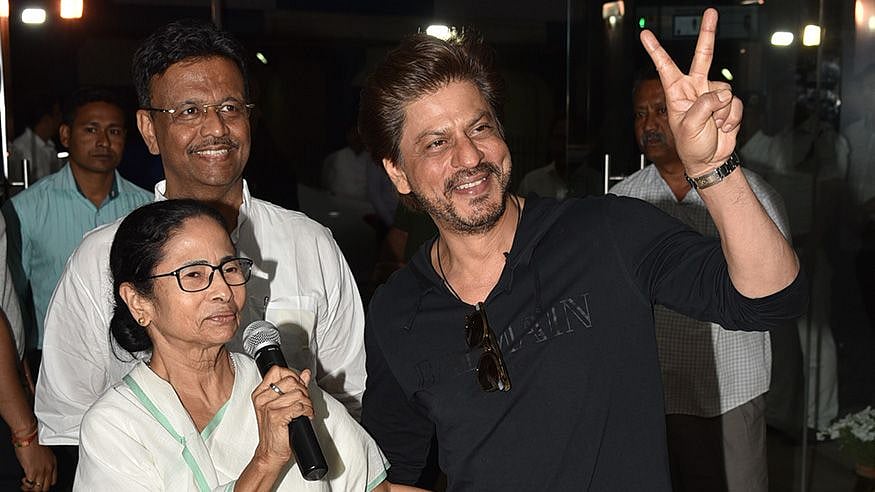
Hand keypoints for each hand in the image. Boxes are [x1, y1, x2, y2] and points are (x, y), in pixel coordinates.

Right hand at [16, 443, 55, 490]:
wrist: (29, 439)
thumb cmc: (34, 443)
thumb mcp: (45, 454)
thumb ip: (44, 463)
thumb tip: (40, 469)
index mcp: (53, 463)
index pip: (53, 481)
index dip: (45, 484)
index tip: (40, 483)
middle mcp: (48, 468)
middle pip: (46, 487)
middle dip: (38, 488)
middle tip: (32, 486)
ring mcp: (41, 471)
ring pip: (38, 489)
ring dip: (30, 488)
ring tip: (26, 484)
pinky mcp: (32, 472)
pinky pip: (30, 485)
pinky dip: (25, 484)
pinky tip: (24, 479)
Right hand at [251, 367, 313, 466]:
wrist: (270, 452)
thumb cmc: (275, 430)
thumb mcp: (282, 405)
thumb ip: (293, 387)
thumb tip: (305, 373)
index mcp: (261, 393)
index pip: (278, 370)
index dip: (293, 375)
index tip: (299, 386)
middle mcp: (262, 398)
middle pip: (291, 380)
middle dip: (303, 391)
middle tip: (305, 401)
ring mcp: (268, 407)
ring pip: (298, 394)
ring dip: (307, 403)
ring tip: (306, 410)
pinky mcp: (276, 417)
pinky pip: (299, 407)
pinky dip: (307, 411)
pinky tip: (305, 416)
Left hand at [640, 8, 742, 175]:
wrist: (710, 160)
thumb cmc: (692, 145)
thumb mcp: (689, 126)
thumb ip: (704, 105)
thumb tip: (721, 93)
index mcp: (677, 93)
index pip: (665, 67)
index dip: (656, 50)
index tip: (645, 35)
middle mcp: (695, 88)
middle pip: (703, 56)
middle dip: (708, 34)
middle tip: (711, 12)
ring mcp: (712, 94)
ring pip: (724, 89)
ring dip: (722, 111)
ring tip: (714, 125)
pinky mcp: (728, 103)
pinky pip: (735, 102)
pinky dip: (732, 117)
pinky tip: (724, 127)